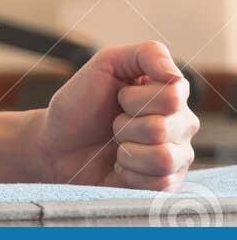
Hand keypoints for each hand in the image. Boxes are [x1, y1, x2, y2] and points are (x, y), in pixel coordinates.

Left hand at [34, 41, 199, 189]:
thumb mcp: (105, 64)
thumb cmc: (80, 104)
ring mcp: (178, 157)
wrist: (56, 144)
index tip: (118, 98)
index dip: (134, 98)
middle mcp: (182, 125)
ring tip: (117, 146)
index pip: (173, 96)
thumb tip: (176, 75)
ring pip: (163, 158)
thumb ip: (147, 54)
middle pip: (164, 128)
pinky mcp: (166, 185)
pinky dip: (128, 173)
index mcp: (173, 94)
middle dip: (124, 126)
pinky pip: (157, 183)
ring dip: (127, 151)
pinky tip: (120, 166)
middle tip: (113, 124)